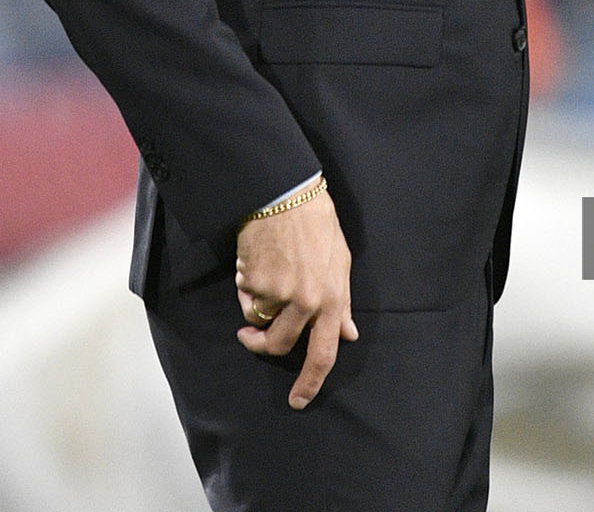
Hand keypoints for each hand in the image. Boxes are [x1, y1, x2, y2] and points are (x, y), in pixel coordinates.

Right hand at [234, 187, 356, 408]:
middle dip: (261, 343)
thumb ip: (342, 302)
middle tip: (250, 335)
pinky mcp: (254, 280)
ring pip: (259, 317)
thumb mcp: (340, 261)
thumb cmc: (318, 223)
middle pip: (278, 344)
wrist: (286, 192)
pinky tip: (257, 256)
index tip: (298, 401)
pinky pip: (245, 294)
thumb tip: (348, 334)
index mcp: (331, 298)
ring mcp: (278, 292)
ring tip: (264, 270)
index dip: (310, 383)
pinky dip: (247, 282)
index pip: (324, 354)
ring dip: (255, 303)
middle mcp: (305, 301)